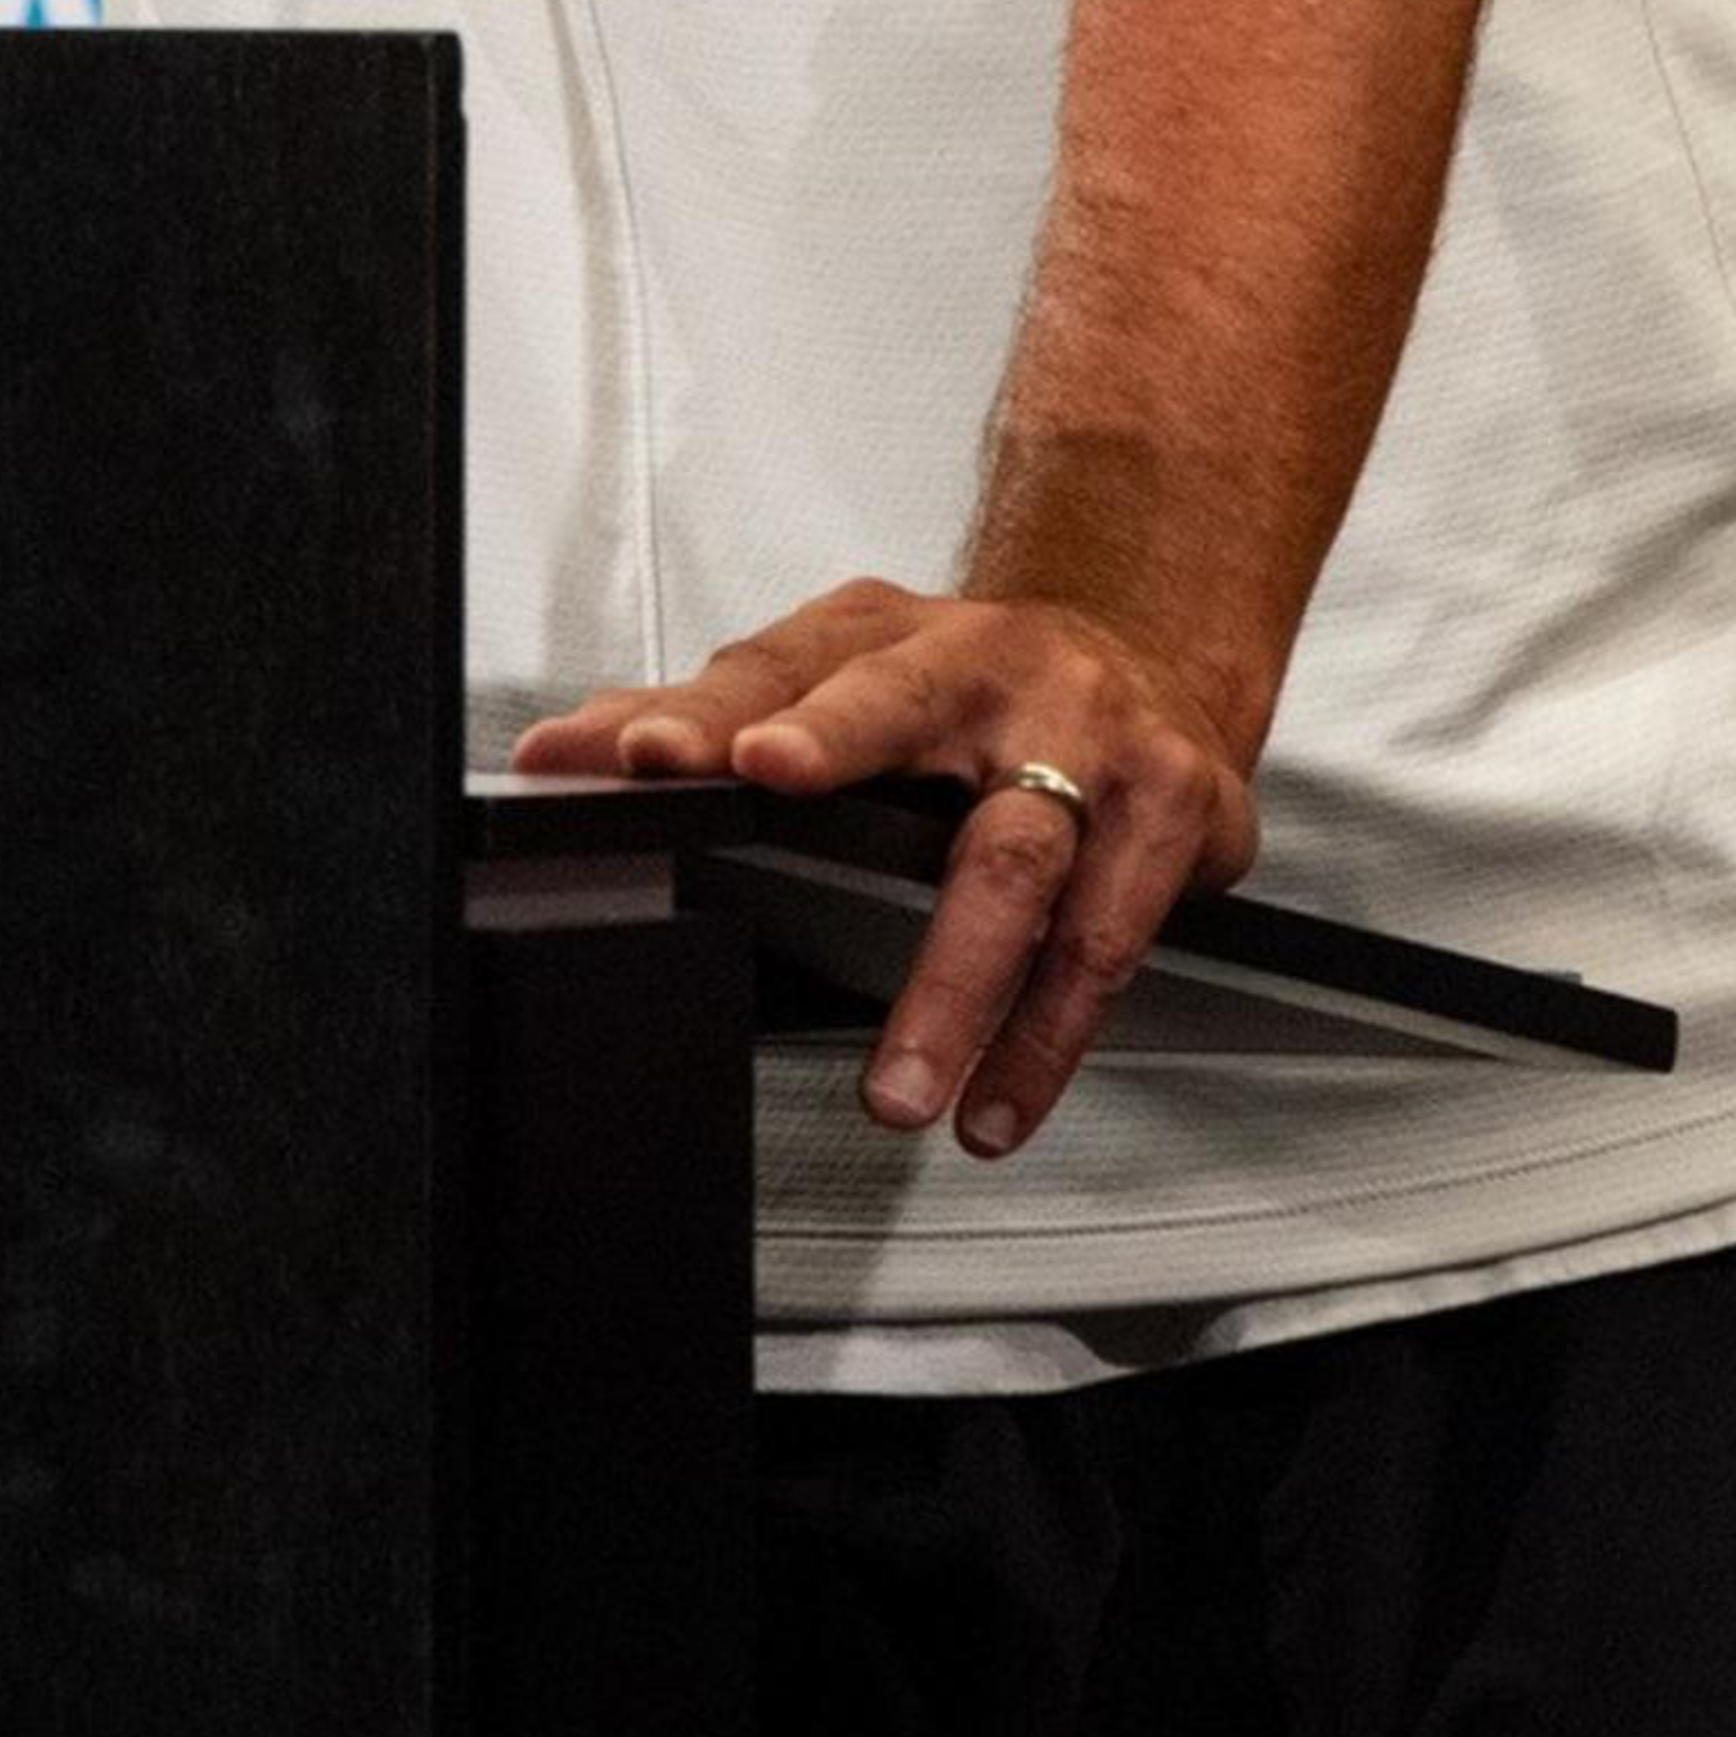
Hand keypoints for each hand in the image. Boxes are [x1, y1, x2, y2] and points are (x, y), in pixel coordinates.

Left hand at [511, 577, 1262, 1160]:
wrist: (1153, 652)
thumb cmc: (974, 684)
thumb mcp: (843, 673)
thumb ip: (702, 719)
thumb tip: (560, 754)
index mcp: (895, 634)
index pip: (779, 664)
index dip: (709, 709)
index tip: (647, 753)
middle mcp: (995, 667)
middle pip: (906, 704)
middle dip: (833, 748)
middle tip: (760, 787)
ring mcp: (1093, 736)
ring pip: (1018, 856)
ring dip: (957, 985)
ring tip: (898, 1090)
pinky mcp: (1176, 809)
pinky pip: (1107, 938)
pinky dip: (1049, 1035)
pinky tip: (1000, 1102)